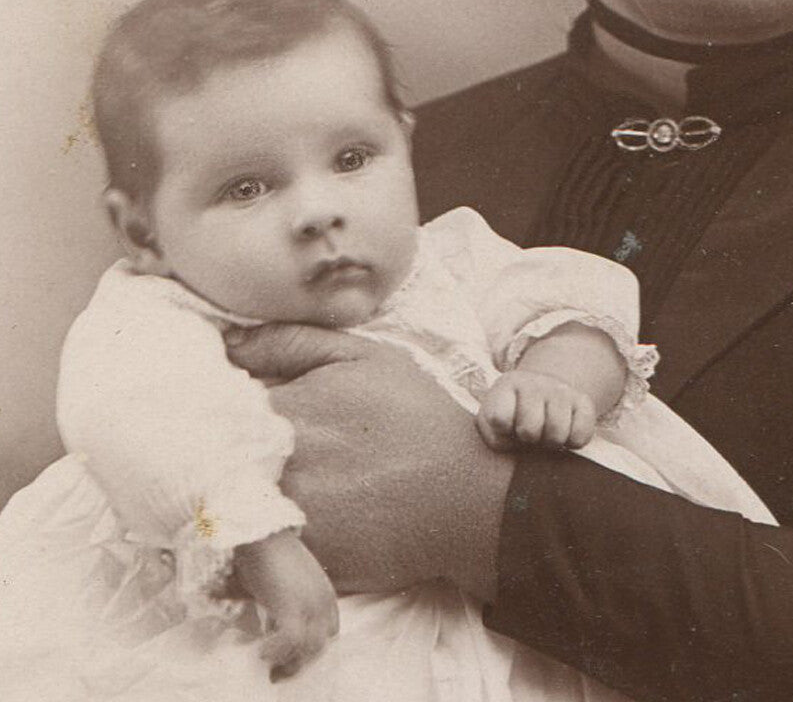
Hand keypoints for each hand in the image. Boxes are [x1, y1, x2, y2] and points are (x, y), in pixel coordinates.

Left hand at [225, 325, 512, 601]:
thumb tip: (226, 345)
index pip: (212, 409)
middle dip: (221, 454)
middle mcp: (271, 469)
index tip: (224, 410)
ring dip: (234, 498)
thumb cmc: (415, 417)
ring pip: (227, 510)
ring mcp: (283, 522)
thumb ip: (290, 343)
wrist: (464, 497)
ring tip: (261, 486)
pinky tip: (280, 524)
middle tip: (246, 450)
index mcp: (280, 413)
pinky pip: (249, 557)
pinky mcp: (296, 565)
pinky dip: (254, 542)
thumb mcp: (362, 357)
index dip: (215, 409)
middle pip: (215, 462)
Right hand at [234, 529, 338, 679]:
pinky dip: (277, 652)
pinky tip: (261, 653)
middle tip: (278, 670)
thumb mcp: (289, 583)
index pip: (329, 633)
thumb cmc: (271, 555)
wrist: (263, 534)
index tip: (291, 657)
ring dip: (288, 661)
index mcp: (326, 594)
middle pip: (320, 646)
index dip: (311, 648)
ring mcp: (310, 604)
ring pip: (308, 649)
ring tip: (268, 664)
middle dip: (300, 661)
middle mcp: (323, 601)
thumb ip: (290, 605)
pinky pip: (291, 642)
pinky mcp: (292, 606)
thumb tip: (274, 629)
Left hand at [478, 368, 596, 451]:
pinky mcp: (584, 401)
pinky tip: (564, 432)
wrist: (544, 394)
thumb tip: (513, 442)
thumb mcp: (494, 424)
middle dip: (528, 439)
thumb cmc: (514, 417)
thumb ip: (495, 436)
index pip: (499, 418)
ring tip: (546, 433)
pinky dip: (572, 443)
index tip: (506, 427)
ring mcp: (561, 389)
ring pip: (557, 434)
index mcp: (507, 385)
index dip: (503, 431)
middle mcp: (535, 382)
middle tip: (529, 434)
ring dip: (550, 442)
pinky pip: (580, 436)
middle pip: (529, 429)